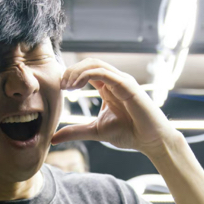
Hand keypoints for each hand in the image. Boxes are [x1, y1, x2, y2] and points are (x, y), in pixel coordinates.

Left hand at [53, 58, 178, 155]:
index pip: (86, 71)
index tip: (61, 88)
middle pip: (89, 63)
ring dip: (77, 71)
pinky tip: (76, 86)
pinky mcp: (127, 85)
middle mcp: (114, 80)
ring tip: (67, 85)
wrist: (150, 140)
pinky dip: (87, 75)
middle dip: (71, 70)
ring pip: (95, 64)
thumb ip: (75, 132)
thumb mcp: (94, 131)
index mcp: (107, 87)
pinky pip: (104, 73)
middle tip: (61, 85)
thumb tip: (53, 139)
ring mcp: (122, 80)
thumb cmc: (128, 133)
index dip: (70, 75)